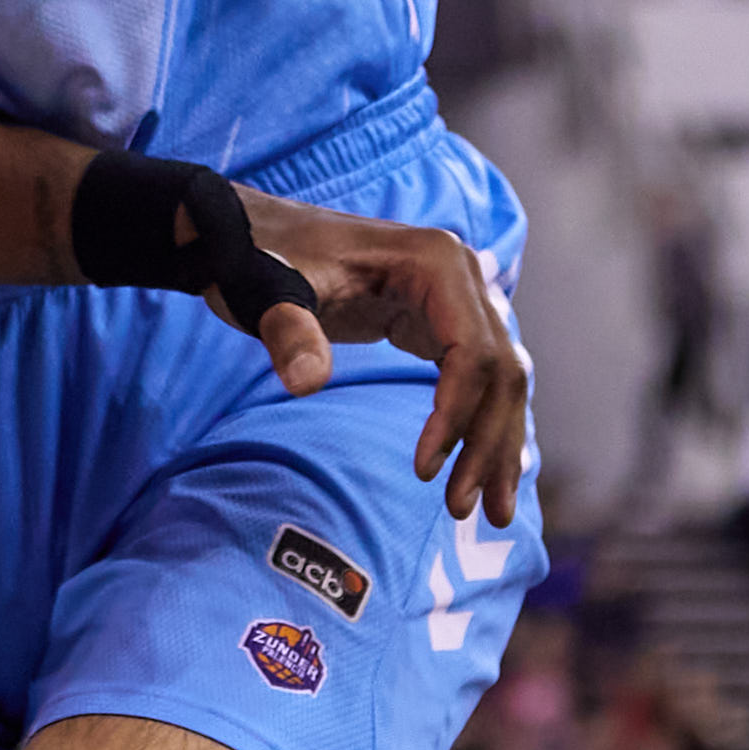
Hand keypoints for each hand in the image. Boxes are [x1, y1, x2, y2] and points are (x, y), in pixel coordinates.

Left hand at [237, 190, 528, 529]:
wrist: (247, 237)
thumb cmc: (258, 258)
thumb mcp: (266, 289)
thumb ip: (288, 330)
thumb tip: (306, 382)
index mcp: (434, 261)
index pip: (472, 352)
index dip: (456, 415)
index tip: (423, 469)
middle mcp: (461, 275)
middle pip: (500, 372)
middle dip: (487, 444)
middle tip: (462, 509)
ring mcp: (456, 297)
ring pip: (501, 381)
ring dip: (497, 446)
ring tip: (488, 512)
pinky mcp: (439, 320)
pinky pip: (479, 378)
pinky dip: (483, 425)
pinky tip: (484, 472)